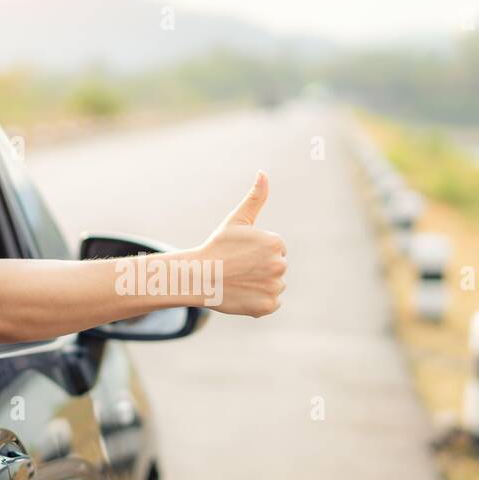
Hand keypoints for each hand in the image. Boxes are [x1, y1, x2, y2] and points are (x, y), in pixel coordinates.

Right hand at [195, 170, 285, 316]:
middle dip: (260, 268)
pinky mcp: (268, 306)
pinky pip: (272, 303)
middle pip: (277, 267)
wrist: (198, 277)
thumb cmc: (217, 247)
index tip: (241, 254)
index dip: (257, 252)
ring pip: (275, 285)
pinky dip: (259, 301)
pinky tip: (243, 294)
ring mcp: (275, 287)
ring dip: (261, 284)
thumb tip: (263, 173)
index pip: (276, 249)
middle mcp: (280, 265)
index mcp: (275, 243)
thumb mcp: (237, 220)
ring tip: (240, 280)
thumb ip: (256, 197)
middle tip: (238, 268)